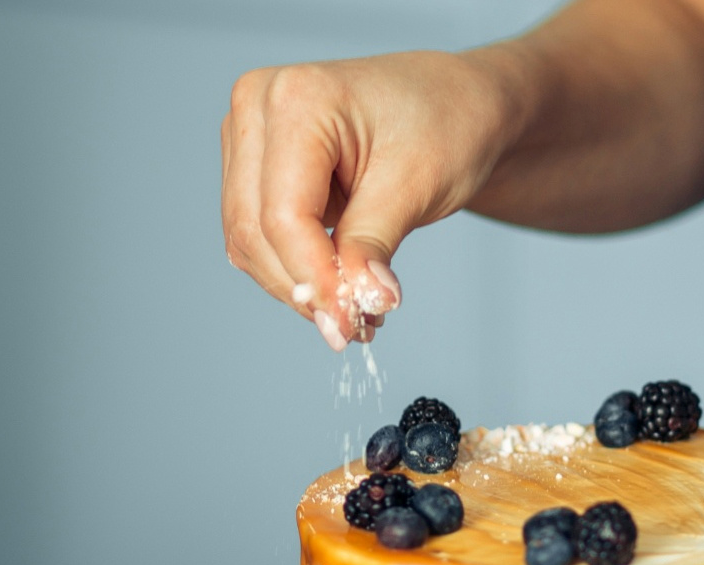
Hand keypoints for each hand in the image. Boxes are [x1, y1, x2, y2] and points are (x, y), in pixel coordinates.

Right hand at [221, 50, 520, 348]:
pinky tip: (340, 286)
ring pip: (248, 240)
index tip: (350, 323)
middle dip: (304, 288)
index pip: (283, 213)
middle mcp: (258, 108)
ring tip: (358, 308)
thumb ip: (372, 245)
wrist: (456, 104)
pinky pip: (257, 235)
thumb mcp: (416, 185)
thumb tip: (355, 305)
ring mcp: (250, 136)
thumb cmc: (445, 123)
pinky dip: (295, 270)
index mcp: (297, 98)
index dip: (315, 278)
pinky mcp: (255, 166)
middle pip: (254, 230)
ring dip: (298, 286)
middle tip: (355, 327)